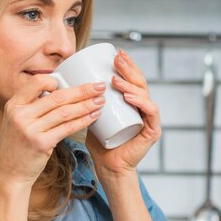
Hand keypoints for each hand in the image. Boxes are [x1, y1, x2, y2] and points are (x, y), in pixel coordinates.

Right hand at [0, 75, 105, 189]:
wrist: (9, 173)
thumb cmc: (17, 146)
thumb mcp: (16, 121)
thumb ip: (32, 106)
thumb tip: (59, 92)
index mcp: (14, 104)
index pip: (37, 82)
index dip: (56, 80)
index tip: (72, 82)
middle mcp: (20, 115)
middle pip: (57, 97)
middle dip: (82, 90)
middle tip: (99, 86)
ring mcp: (30, 129)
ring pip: (65, 112)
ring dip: (86, 105)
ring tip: (100, 101)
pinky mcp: (41, 143)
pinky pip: (67, 128)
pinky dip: (83, 121)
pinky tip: (93, 116)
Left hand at [86, 49, 161, 177]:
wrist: (108, 167)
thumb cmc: (100, 143)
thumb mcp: (91, 115)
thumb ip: (85, 101)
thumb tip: (68, 82)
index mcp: (133, 103)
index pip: (132, 79)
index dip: (126, 65)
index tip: (115, 53)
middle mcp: (143, 108)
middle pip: (139, 82)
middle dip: (129, 68)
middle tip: (117, 59)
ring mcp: (150, 119)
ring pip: (144, 95)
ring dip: (130, 84)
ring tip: (115, 80)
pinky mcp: (152, 131)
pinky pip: (150, 112)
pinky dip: (141, 102)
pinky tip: (129, 97)